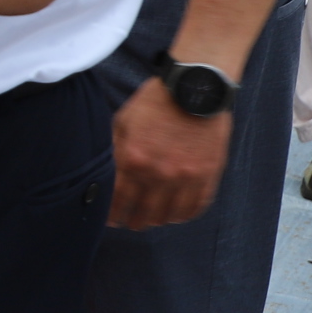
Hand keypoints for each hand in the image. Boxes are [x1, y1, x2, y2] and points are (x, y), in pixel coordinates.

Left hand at [109, 77, 225, 228]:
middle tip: (130, 224)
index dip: (112, 215)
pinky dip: (185, 215)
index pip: (117, 200)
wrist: (194, 89)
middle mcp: (157, 174)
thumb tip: (104, 173)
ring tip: (152, 220)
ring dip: (158, 221)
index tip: (110, 220)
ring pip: (169, 215)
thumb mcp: (123, 121)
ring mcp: (185, 177)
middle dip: (133, 222)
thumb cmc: (155, 102)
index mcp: (132, 159)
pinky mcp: (207, 175)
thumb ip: (114, 150)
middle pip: (142, 213)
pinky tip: (177, 214)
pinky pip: (196, 206)